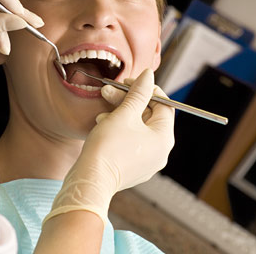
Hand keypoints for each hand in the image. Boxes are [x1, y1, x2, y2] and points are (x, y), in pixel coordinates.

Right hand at [43, 69, 174, 224]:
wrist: (90, 180)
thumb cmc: (108, 147)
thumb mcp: (124, 114)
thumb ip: (138, 92)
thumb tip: (148, 75)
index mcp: (164, 138)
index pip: (163, 105)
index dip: (146, 90)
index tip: (129, 82)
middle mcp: (160, 152)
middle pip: (148, 116)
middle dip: (127, 101)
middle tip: (109, 91)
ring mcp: (147, 161)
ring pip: (137, 128)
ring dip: (120, 114)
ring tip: (102, 111)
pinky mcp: (133, 167)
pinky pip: (131, 141)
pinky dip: (119, 129)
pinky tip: (103, 124)